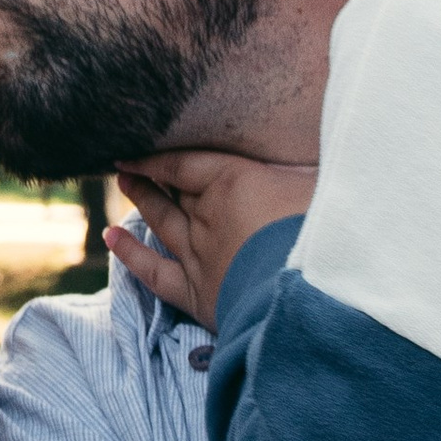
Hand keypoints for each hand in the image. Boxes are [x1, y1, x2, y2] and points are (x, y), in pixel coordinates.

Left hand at [110, 152, 318, 328]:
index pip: (187, 163)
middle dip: (153, 173)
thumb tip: (312, 151)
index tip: (141, 142)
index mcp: (235, 183)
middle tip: (134, 158)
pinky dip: (130, 255)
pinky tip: (111, 237)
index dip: (161, 153)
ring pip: (162, 222)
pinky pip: (154, 272)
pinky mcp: (198, 295)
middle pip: (175, 190)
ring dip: (142, 200)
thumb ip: (305, 171)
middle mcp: (208, 216)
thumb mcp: (326, 185)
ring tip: (124, 180)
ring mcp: (199, 256)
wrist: (315, 298)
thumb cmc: (330, 235)